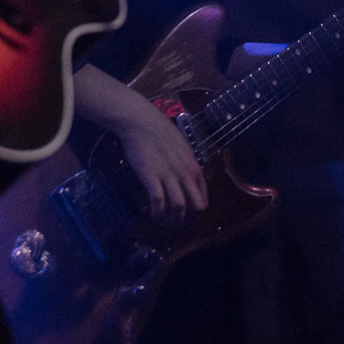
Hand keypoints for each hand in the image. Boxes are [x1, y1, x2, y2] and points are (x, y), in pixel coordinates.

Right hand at [73, 65, 206, 220]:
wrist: (141, 121)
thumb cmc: (159, 131)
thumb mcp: (181, 148)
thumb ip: (186, 165)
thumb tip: (185, 180)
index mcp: (194, 167)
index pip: (203, 197)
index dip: (196, 211)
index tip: (187, 215)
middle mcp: (185, 174)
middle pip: (195, 206)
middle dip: (187, 219)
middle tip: (176, 222)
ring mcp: (169, 176)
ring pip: (178, 207)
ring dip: (172, 219)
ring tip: (164, 222)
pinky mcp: (151, 177)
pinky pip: (158, 202)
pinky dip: (157, 213)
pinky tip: (153, 215)